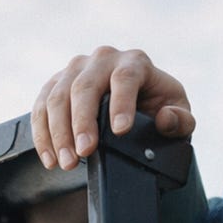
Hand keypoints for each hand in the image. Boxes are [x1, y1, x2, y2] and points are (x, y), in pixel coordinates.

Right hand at [31, 46, 193, 171]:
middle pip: (84, 86)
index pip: (125, 77)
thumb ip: (181, 120)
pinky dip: (42, 134)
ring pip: (57, 96)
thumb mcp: (179, 114)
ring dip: (58, 132)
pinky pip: (41, 106)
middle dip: (82, 122)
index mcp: (135, 62)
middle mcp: (103, 60)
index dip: (121, 103)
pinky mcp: (56, 84)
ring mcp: (75, 69)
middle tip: (84, 153)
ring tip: (66, 163)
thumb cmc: (157, 107)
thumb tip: (164, 119)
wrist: (133, 103)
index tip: (120, 131)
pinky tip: (51, 158)